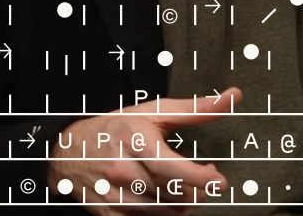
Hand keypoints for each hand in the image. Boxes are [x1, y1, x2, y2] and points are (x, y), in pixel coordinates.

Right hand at [47, 86, 242, 215]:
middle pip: (173, 193)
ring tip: (184, 183)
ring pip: (166, 212)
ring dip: (185, 201)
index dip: (197, 178)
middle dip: (198, 188)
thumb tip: (233, 97)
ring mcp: (115, 196)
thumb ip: (196, 109)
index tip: (219, 181)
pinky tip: (165, 197)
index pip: (169, 167)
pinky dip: (165, 213)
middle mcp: (122, 171)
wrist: (69, 150)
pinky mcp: (111, 215)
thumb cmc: (116, 128)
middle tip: (206, 174)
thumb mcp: (153, 113)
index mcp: (134, 141)